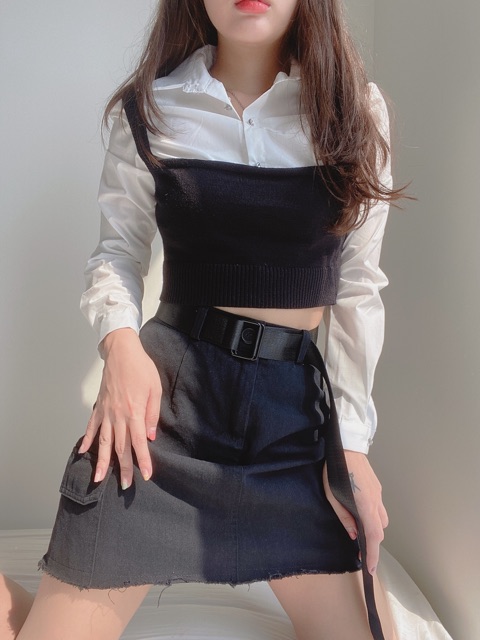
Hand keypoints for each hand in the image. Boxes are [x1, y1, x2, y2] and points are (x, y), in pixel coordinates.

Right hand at [78, 328, 161, 489]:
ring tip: (98, 479)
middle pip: (120, 447)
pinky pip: (91, 427)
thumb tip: (149, 436)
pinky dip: (87, 440)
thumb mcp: (155, 389)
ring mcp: (106, 412)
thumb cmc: (141, 368)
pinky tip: (84, 452)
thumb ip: (152, 414)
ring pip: (103, 442)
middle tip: (124, 486)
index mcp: (134, 412)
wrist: (122, 352)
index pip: (138, 443)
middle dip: (123, 468)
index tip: (146, 476)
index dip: (142, 461)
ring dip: (101, 461)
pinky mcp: (99, 407)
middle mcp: (118, 416)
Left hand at [323, 451, 388, 574]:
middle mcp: (376, 502)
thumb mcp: (333, 496)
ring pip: (382, 519)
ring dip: (373, 527)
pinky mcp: (377, 487)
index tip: (372, 569)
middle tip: (360, 548)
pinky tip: (360, 511)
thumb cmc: (335, 470)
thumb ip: (344, 517)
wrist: (347, 446)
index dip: (374, 555)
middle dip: (372, 542)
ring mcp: (379, 494)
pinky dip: (373, 515)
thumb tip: (354, 534)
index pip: (374, 537)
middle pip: (380, 530)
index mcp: (365, 506)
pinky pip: (379, 507)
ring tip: (360, 529)